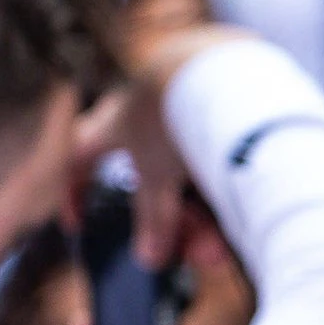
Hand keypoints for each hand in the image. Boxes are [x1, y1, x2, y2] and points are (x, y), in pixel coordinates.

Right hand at [73, 24, 251, 276]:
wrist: (222, 67)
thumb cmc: (176, 114)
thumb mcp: (158, 173)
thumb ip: (153, 215)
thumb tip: (148, 257)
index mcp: (114, 123)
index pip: (81, 158)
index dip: (76, 192)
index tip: (81, 224)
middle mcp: (145, 113)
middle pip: (153, 180)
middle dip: (174, 222)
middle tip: (194, 252)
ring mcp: (184, 110)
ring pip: (190, 174)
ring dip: (206, 214)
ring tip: (223, 247)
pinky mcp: (223, 108)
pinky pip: (221, 158)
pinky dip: (229, 187)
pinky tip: (248, 209)